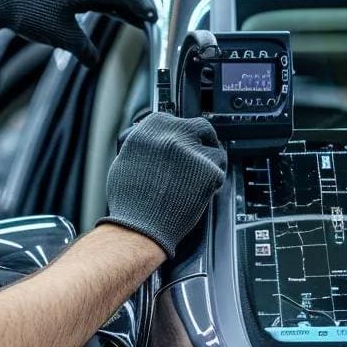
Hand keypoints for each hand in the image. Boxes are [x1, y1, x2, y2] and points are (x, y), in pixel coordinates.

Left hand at [0, 0, 155, 66]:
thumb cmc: (28, 14)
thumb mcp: (60, 37)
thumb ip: (83, 49)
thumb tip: (93, 62)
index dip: (140, 6)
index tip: (152, 17)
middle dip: (133, 4)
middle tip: (146, 19)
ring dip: (118, 0)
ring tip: (129, 17)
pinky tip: (104, 8)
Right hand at [98, 112, 226, 257]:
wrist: (139, 227)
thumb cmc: (130, 201)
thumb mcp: (126, 160)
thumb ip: (144, 145)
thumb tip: (155, 141)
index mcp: (150, 129)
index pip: (174, 119)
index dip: (181, 132)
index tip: (184, 140)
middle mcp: (171, 134)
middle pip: (199, 127)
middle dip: (202, 139)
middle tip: (203, 153)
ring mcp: (191, 151)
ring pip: (214, 148)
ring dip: (210, 161)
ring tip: (200, 178)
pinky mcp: (208, 170)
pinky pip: (220, 169)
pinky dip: (215, 179)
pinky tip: (203, 189)